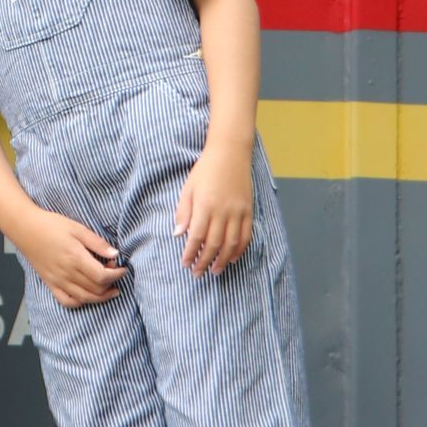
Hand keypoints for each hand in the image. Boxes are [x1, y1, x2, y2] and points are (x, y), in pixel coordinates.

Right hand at [21, 209, 125, 309]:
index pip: (102, 276)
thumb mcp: (77, 228)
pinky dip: (80, 302)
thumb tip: (115, 254)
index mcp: (75, 257)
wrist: (25, 229)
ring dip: (101, 297)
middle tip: (115, 274)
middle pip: (96, 289)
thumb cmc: (51, 225)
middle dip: (111, 284)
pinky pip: (67, 301)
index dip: (117, 275)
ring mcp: (58, 281)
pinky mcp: (50, 284)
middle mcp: (67, 273)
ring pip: (85, 298)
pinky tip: (88, 296)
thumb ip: (97, 243)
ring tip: (111, 290)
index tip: (123, 268)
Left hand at [175, 136, 254, 274]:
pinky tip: (232, 258)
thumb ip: (183, 212)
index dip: (190, 253)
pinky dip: (239, 250)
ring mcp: (238, 212)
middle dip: (204, 261)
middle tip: (197, 273)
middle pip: (214, 244)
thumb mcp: (188, 188)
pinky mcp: (248, 211)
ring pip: (231, 244)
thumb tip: (178, 234)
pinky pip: (246, 236)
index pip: (196, 237)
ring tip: (214, 270)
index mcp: (205, 205)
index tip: (185, 263)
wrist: (230, 152)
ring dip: (222, 260)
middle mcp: (223, 211)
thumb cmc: (205, 170)